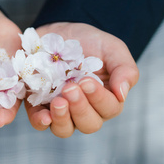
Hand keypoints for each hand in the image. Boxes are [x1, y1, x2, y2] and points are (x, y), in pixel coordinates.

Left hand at [25, 22, 138, 137]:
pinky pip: (40, 124)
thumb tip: (122, 94)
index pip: (108, 109)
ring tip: (58, 102)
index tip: (86, 81)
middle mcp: (85, 110)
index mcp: (106, 99)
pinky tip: (44, 115)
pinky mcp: (39, 107)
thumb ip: (124, 70)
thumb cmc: (91, 43)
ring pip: (65, 130)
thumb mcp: (112, 49)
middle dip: (80, 108)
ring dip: (62, 119)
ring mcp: (62, 112)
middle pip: (88, 124)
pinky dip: (41, 122)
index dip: (99, 99)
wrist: (60, 33)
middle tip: (70, 88)